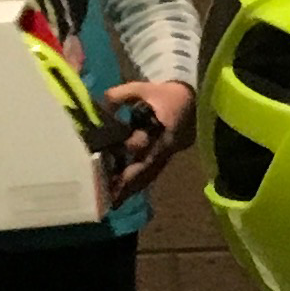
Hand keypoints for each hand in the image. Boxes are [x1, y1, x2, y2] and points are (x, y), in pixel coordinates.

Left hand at [103, 79, 191, 205]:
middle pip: (145, 166)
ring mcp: (166, 155)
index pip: (145, 140)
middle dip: (127, 181)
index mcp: (162, 126)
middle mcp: (164, 145)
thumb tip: (99, 106)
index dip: (131, 147)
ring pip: (148, 175)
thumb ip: (120, 95)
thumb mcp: (142, 88)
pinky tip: (122, 196)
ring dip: (130, 189)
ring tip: (112, 202)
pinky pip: (150, 176)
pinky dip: (136, 187)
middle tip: (109, 194)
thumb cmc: (163, 95)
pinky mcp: (164, 160)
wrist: (190, 102)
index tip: (111, 154)